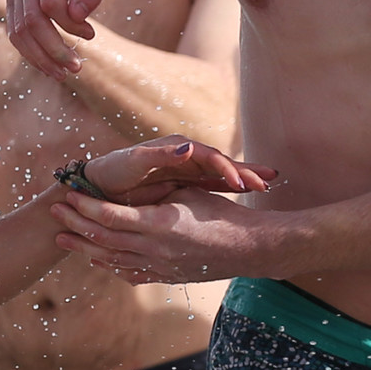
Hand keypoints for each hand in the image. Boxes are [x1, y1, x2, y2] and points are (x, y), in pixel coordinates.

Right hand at [9, 0, 116, 77]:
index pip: (50, 4)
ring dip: (41, 58)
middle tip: (77, 68)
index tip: (91, 34)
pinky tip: (50, 68)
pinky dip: (32, 54)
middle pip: (31, 22)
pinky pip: (17, 35)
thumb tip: (78, 15)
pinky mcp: (14, 7)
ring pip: (19, 33)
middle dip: (54, 49)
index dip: (70, 25)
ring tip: (64, 75)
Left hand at [51, 180, 275, 285]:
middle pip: (102, 239)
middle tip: (54, 213)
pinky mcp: (166, 277)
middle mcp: (153, 248)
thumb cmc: (221, 213)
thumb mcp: (187, 192)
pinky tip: (97, 260)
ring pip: (111, 259)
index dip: (85, 205)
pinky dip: (110, 266)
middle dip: (75, 225)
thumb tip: (125, 188)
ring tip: (63, 239)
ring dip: (84, 248)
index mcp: (157, 223)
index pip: (108, 215)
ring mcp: (158, 266)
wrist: (248, 248)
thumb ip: (155, 193)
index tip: (69, 194)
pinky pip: (130, 274)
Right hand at [82, 135, 275, 205]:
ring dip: (217, 164)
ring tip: (235, 176)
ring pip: (198, 156)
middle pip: (219, 162)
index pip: (225, 174)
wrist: (98, 190)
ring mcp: (164, 154)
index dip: (248, 177)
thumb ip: (201, 204)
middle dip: (242, 171)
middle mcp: (183, 159)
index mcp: (192, 172)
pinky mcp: (142, 155)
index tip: (272, 184)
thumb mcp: (177, 204)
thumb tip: (233, 217)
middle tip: (265, 181)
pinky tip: (188, 153)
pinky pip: (160, 152)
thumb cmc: (138, 197)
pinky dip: (173, 152)